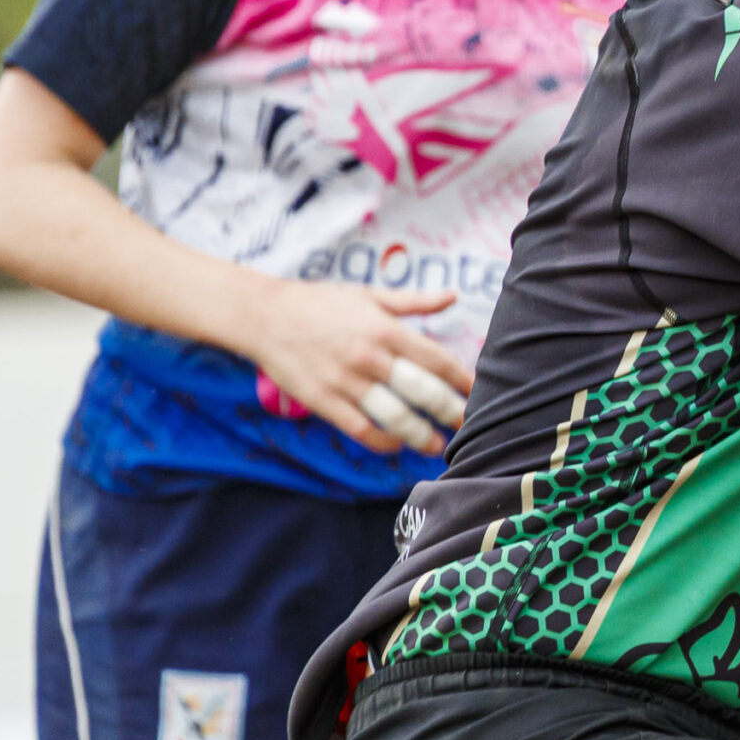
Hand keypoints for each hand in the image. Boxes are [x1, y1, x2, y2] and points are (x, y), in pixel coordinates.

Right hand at [241, 280, 472, 454]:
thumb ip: (413, 301)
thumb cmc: (320, 302)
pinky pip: (361, 429)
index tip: (475, 391)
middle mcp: (370, 357)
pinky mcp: (324, 402)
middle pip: (422, 392)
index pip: (435, 360)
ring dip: (420, 435)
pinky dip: (382, 441)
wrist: (264, 316)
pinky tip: (396, 445)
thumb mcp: (369, 294)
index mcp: (385, 329)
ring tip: (437, 445)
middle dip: (449, 411)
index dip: (461, 379)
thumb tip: (453, 296)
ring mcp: (346, 382)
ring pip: (394, 416)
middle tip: (466, 424)